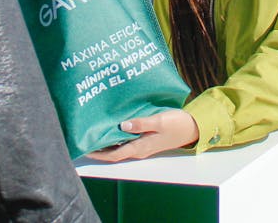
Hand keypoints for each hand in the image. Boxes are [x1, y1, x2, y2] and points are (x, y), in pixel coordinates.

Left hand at [85, 109, 199, 162]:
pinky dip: (117, 137)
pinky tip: (113, 127)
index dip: (98, 153)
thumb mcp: (159, 121)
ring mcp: (142, 145)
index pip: (114, 154)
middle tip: (85, 138)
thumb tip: (122, 125)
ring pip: (119, 147)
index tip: (84, 148)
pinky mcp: (146, 139)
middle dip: (99, 149)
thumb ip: (141, 123)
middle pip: (114, 152)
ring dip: (107, 142)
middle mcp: (139, 149)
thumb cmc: (176, 124)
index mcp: (140, 147)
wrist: (193, 127)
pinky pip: (126, 141)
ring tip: (95, 132)